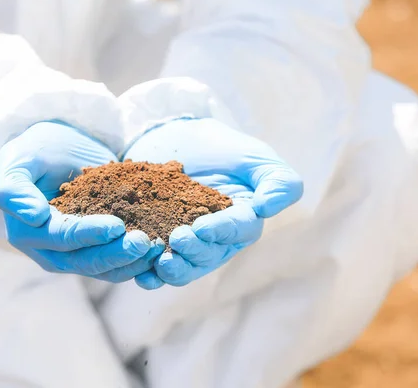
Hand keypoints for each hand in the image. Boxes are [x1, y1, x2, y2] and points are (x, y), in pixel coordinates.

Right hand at [0, 121, 162, 281]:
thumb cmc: (35, 152)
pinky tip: (159, 250)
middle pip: (86, 261)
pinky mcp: (96, 251)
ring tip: (157, 248)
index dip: (89, 234)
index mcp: (28, 232)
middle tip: (145, 242)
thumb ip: (16, 188)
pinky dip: (137, 261)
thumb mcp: (18, 160)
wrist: (59, 152)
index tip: (118, 226)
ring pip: (104, 269)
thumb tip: (33, 216)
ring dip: (132, 263)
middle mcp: (50, 251)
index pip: (62, 237)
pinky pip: (117, 264)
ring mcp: (74, 256)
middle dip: (117, 254)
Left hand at [124, 118, 302, 288]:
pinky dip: (150, 274)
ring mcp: (189, 246)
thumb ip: (276, 180)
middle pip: (210, 254)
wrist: (175, 140)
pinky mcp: (160, 245)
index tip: (201, 227)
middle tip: (177, 239)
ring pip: (186, 267)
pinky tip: (141, 276)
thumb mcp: (254, 156)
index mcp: (244, 221)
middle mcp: (218, 241)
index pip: (238, 229)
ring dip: (173, 270)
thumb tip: (268, 209)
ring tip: (159, 263)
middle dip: (194, 251)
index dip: (221, 231)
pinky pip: (158, 267)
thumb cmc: (221, 148)